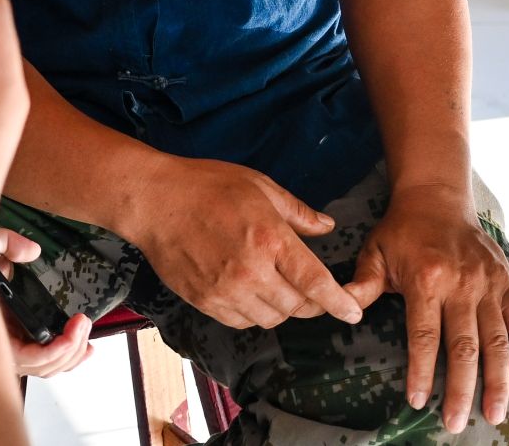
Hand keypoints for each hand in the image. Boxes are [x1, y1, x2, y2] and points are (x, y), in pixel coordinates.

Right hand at [0, 228, 92, 378]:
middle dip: (69, 349)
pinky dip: (65, 356)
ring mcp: (6, 343)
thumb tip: (31, 253)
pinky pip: (43, 359)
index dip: (50, 352)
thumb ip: (5, 244)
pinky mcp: (16, 339)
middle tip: (83, 322)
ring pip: (43, 368)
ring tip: (85, 329)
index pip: (21, 357)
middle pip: (39, 367)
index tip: (72, 331)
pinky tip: (83, 347)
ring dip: (70, 354)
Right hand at [127, 156, 364, 331]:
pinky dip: (253, 313)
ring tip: (276, 285)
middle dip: (311, 303)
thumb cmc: (207, 186)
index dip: (338, 302)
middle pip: (296, 307)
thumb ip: (297, 212)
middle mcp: (251, 271)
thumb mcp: (260, 186)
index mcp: (269, 238)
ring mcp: (225, 290)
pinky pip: (241, 322)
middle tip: (311, 290)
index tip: (353, 313)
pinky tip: (250, 291)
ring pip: (270, 319)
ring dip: (281, 309)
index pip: (314, 282)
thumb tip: (327, 227)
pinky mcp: (205, 302)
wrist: (155, 201)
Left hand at [344, 183, 508, 433]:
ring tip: (495, 414)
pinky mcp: (506, 281)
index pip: (425, 335)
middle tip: (458, 423)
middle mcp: (461, 283)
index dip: (423, 370)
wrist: (437, 195)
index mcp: (427, 279)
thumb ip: (362, 285)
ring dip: (497, 379)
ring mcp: (488, 283)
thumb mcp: (375, 252)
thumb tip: (340, 308)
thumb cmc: (402, 230)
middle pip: (464, 345)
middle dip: (462, 388)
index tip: (419, 401)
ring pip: (497, 339)